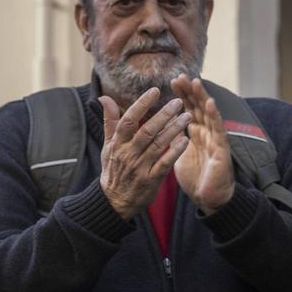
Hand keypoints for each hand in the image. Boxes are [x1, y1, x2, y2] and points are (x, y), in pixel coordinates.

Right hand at [99, 89, 190, 218]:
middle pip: (147, 130)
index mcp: (117, 143)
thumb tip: (104, 97)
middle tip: (178, 102)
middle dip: (163, 115)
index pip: (129, 119)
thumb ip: (110, 121)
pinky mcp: (151, 179)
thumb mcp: (108, 146)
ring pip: (158, 144)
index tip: (155, 91)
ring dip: (174, 129)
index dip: (142, 104)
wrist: (115, 201)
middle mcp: (128, 153)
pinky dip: (175, 151)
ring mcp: (140, 167)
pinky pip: (165, 163)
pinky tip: (185, 140)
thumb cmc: (113, 169)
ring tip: (187, 116)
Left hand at [172, 76, 234, 212]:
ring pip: (208, 115)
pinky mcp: (221, 150)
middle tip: (181, 76)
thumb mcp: (178, 154)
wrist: (208, 198)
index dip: (182, 95)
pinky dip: (214, 116)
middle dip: (190, 92)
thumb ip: (172, 138)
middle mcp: (206, 134)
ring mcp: (215, 140)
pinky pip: (218, 130)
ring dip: (202, 98)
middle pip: (198, 108)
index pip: (188, 110)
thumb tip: (161, 126)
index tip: (172, 81)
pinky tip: (210, 104)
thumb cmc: (196, 177)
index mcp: (195, 134)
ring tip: (196, 82)